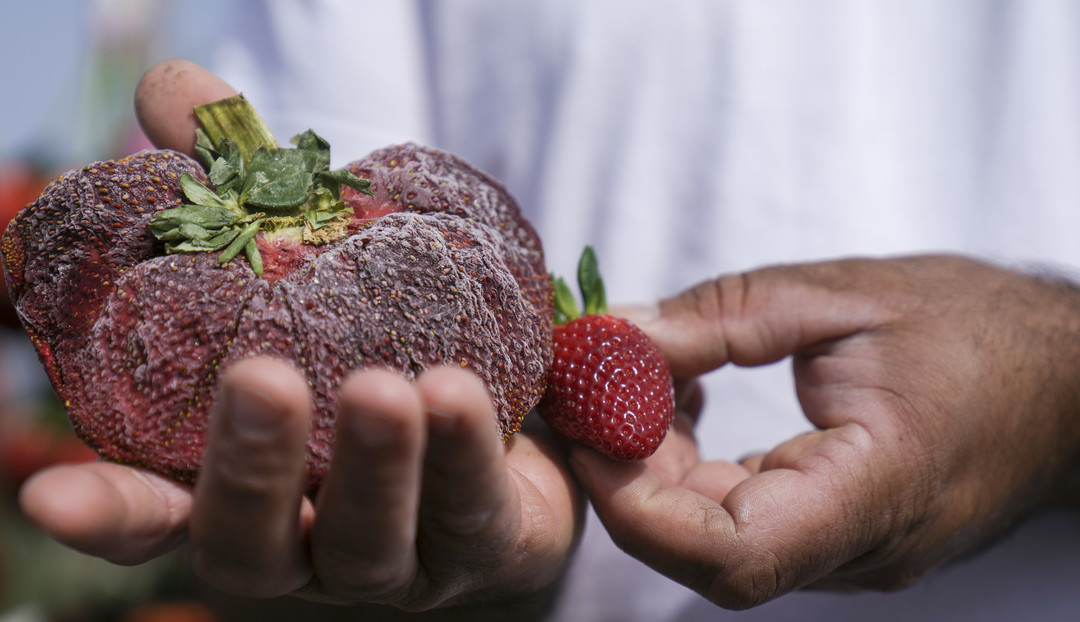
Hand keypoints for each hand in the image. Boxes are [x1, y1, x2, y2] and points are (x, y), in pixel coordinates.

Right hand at [18, 60, 581, 617]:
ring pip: (369, 540)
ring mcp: (396, 558)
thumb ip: (243, 191)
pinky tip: (459, 393)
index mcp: (245, 488)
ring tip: (382, 387)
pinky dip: (463, 456)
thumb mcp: (312, 266)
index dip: (106, 512)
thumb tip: (176, 90)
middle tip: (260, 379)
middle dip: (252, 468)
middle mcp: (306, 541)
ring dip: (373, 465)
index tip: (50, 493)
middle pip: (254, 543)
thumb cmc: (385, 336)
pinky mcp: (486, 545)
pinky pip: (472, 513)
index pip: (156, 518)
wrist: (513, 406)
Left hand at [571, 255, 1079, 608]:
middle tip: (590, 391)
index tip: (587, 432)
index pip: (731, 554)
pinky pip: (742, 520)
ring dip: (654, 470)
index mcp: (874, 491)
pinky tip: (680, 404)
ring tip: (636, 383)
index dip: (637, 504)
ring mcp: (848, 550)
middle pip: (705, 552)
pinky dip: (691, 469)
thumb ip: (722, 316)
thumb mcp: (843, 296)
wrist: (1067, 376)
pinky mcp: (837, 533)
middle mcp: (857, 546)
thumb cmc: (979, 328)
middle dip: (627, 475)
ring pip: (715, 541)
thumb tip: (617, 336)